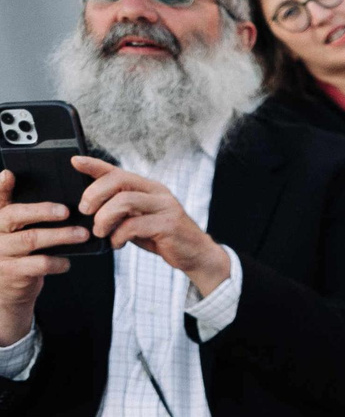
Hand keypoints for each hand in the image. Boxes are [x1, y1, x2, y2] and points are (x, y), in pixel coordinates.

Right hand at [0, 169, 90, 346]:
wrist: (8, 293)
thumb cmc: (20, 256)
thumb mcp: (16, 234)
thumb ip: (26, 217)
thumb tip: (58, 200)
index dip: (1, 187)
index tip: (9, 174)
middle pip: (14, 216)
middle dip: (41, 211)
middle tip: (66, 210)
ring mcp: (2, 253)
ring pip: (31, 239)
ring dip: (60, 235)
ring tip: (82, 233)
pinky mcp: (13, 272)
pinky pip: (39, 264)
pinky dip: (58, 262)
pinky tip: (68, 262)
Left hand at [75, 159, 227, 294]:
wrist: (196, 255)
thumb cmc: (163, 237)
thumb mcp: (139, 220)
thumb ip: (121, 211)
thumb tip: (90, 208)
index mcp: (149, 188)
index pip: (118, 171)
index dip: (95, 165)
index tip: (75, 161)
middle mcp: (158, 193)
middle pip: (118, 180)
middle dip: (94, 195)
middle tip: (85, 211)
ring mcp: (165, 207)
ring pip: (124, 201)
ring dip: (104, 218)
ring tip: (100, 232)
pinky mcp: (168, 225)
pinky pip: (133, 226)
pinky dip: (118, 236)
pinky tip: (117, 244)